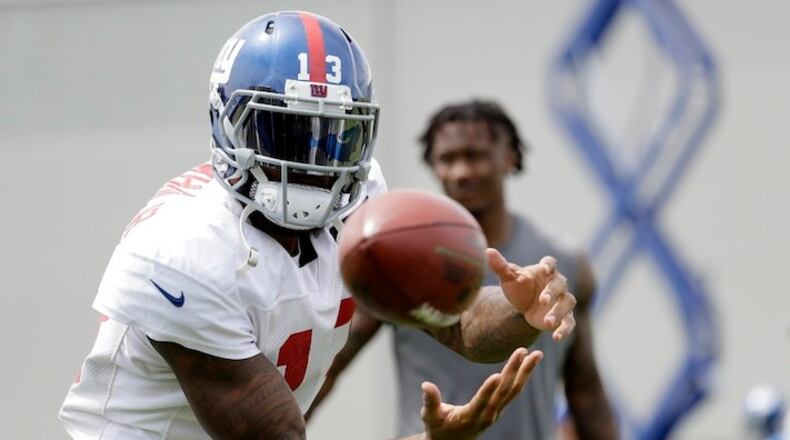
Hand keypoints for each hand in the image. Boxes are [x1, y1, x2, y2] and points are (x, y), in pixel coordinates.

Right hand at [420, 348, 542, 439]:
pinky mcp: (499, 408)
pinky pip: (513, 391)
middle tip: (522, 351)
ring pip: (513, 391)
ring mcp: (496, 412)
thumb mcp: (430, 416)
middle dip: (514, 371)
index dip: (489, 389)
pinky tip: (528, 363)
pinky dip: (522, 376)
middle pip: (504, 392)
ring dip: (525, 372)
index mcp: (470, 417)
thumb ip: (430, 401)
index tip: (498, 375)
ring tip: (536, 354)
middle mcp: (487, 416)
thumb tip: (425, 384)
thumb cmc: (438, 428)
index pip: (481, 402)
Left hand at [486, 249, 576, 341]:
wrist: (523, 306)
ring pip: (567, 302)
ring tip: (547, 322)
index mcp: (544, 270)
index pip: (550, 263)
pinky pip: (570, 322)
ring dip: (559, 311)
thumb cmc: (518, 287)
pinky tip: (556, 338)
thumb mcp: (508, 278)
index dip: (548, 265)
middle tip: (542, 300)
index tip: (544, 269)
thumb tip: (488, 251)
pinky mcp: (564, 316)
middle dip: (552, 292)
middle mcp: (557, 283)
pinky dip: (565, 330)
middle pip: (560, 284)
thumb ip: (500, 266)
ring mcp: (562, 300)